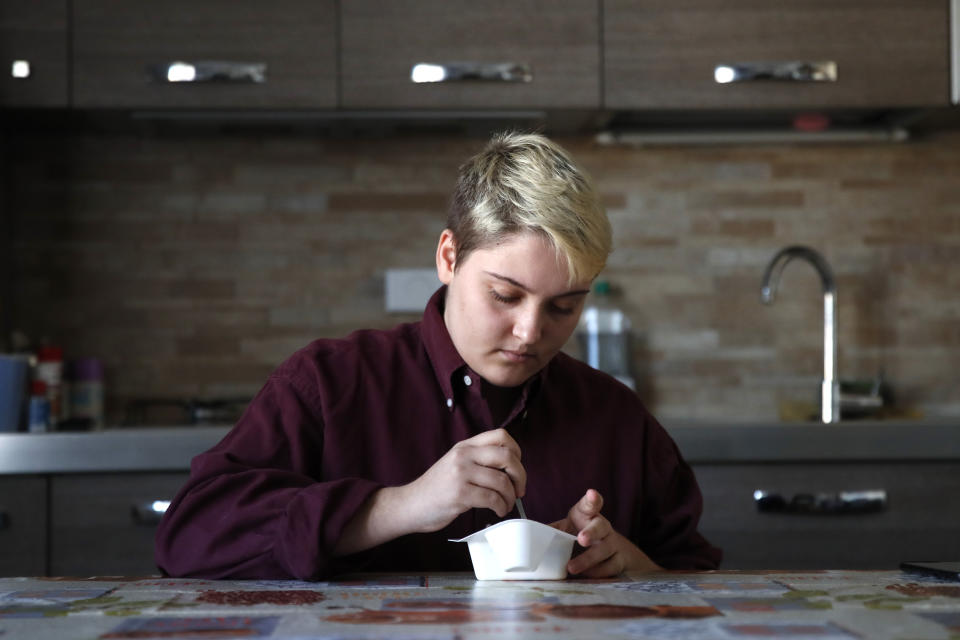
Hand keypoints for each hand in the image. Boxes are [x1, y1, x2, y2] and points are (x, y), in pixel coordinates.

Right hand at [400, 428, 525, 532]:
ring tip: (507, 505)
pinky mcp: (460, 494)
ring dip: (510, 497)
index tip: (517, 468)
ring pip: (502, 481)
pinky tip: (498, 511)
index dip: (517, 451)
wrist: (411, 504)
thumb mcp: (456, 464)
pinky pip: (492, 498)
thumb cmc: (437, 489)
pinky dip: (501, 507)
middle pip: (507, 456)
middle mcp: (463, 455)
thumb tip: (511, 469)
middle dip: (520, 475)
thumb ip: (478, 460)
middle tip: (519, 490)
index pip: (501, 436)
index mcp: (465, 446)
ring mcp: (460, 473)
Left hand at [550, 489, 660, 577]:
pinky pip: (610, 567)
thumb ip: (551, 531)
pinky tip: (585, 575)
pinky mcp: (619, 560)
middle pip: (600, 526)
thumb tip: (527, 537)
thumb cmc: (583, 534)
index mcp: (588, 515)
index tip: (592, 493)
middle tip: (581, 539)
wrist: (613, 552)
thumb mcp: (568, 528)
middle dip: (591, 532)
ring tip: (572, 567)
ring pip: (604, 550)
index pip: (591, 504)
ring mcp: (613, 543)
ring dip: (588, 560)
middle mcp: (602, 527)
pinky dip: (596, 573)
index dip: (592, 499)